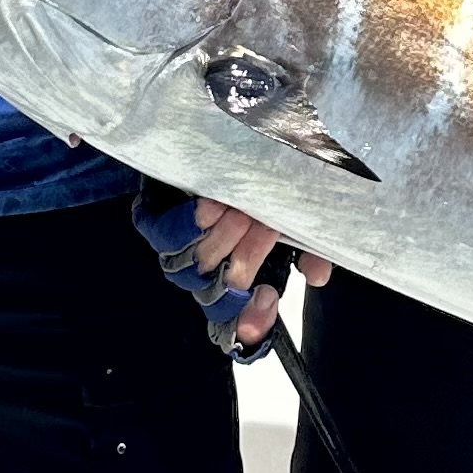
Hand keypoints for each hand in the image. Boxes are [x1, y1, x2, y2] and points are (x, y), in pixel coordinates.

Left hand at [134, 182, 331, 351]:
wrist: (222, 151)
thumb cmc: (256, 194)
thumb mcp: (289, 221)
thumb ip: (308, 250)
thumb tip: (318, 276)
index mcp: (237, 281)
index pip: (239, 321)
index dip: (253, 321)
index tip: (270, 297)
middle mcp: (206, 275)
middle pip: (223, 288)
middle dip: (249, 257)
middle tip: (269, 228)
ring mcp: (178, 254)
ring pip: (199, 262)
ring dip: (223, 238)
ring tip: (243, 211)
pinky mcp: (154, 227)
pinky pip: (169, 238)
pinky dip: (191, 225)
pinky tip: (212, 208)